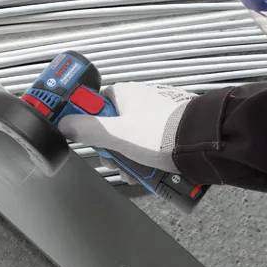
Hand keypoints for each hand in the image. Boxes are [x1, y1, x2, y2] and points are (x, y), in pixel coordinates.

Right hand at [58, 83, 196, 173]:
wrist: (203, 142)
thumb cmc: (161, 134)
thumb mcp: (117, 134)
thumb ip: (87, 129)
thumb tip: (63, 124)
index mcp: (125, 93)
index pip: (95, 106)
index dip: (89, 126)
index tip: (91, 142)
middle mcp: (140, 100)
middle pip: (113, 127)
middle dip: (112, 150)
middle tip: (116, 164)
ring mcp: (156, 114)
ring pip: (131, 139)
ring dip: (129, 159)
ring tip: (136, 173)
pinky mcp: (170, 128)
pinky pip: (149, 144)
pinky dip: (146, 159)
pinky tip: (150, 171)